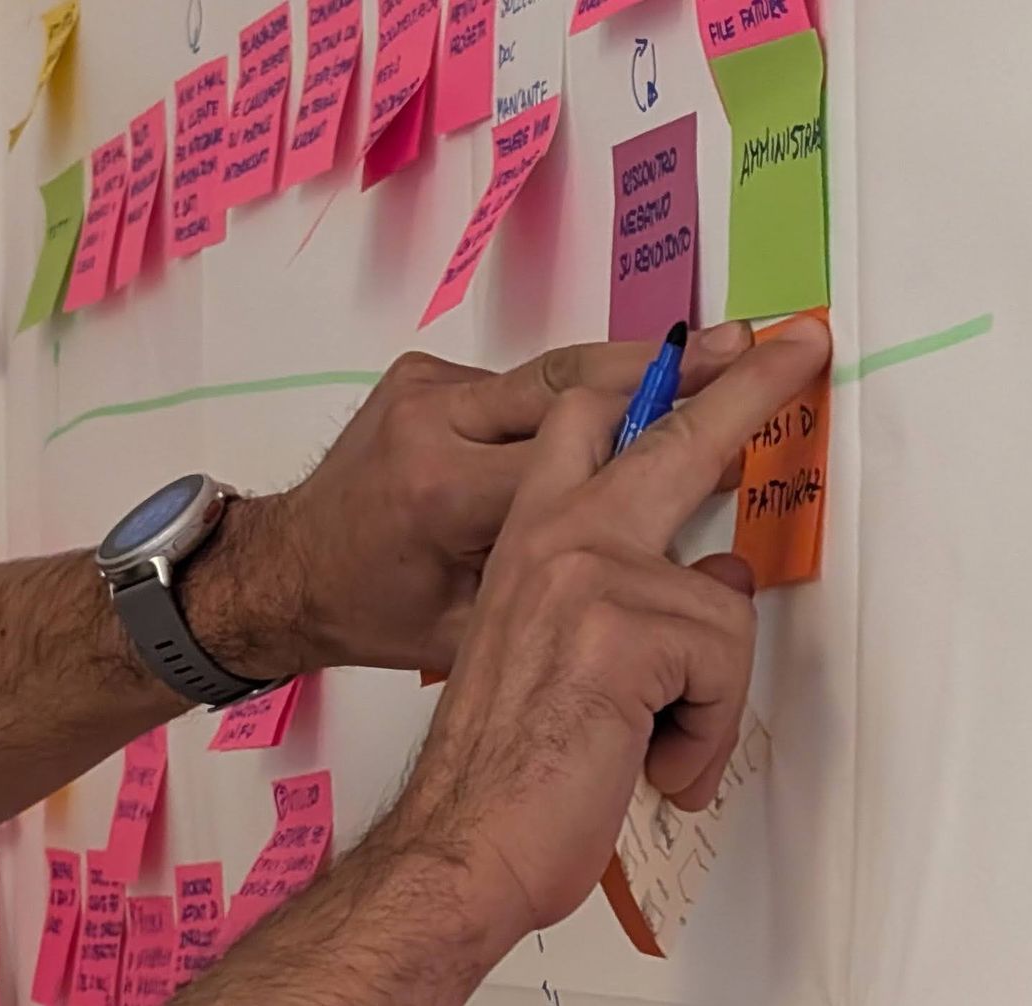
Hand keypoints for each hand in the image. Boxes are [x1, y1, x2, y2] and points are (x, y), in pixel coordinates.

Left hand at [189, 324, 756, 678]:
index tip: (747, 426)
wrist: (281, 571)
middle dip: (674, 369)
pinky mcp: (421, 377)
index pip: (589, 453)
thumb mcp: (473, 634)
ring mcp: (425, 391)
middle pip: (581, 383)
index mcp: (448, 496)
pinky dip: (581, 391)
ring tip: (717, 355)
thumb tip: (701, 575)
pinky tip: (634, 397)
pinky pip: (523, 382)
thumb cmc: (373, 617)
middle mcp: (435, 424)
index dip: (678, 434)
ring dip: (636, 370)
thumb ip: (582, 608)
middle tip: (750, 346)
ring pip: (558, 372)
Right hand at [390, 320, 830, 931]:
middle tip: (801, 345)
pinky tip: (653, 763)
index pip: (592, 426)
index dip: (659, 388)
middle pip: (673, 435)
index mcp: (531, 538)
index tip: (719, 354)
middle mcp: (555, 535)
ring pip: (723, 606)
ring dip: (708, 698)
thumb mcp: (567, 659)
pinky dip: (704, 734)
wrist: (461, 841)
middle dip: (748, 387)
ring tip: (653, 746)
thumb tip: (725, 571)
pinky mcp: (624, 625)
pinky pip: (726, 664)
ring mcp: (588, 572)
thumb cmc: (508, 765)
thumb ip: (631, 599)